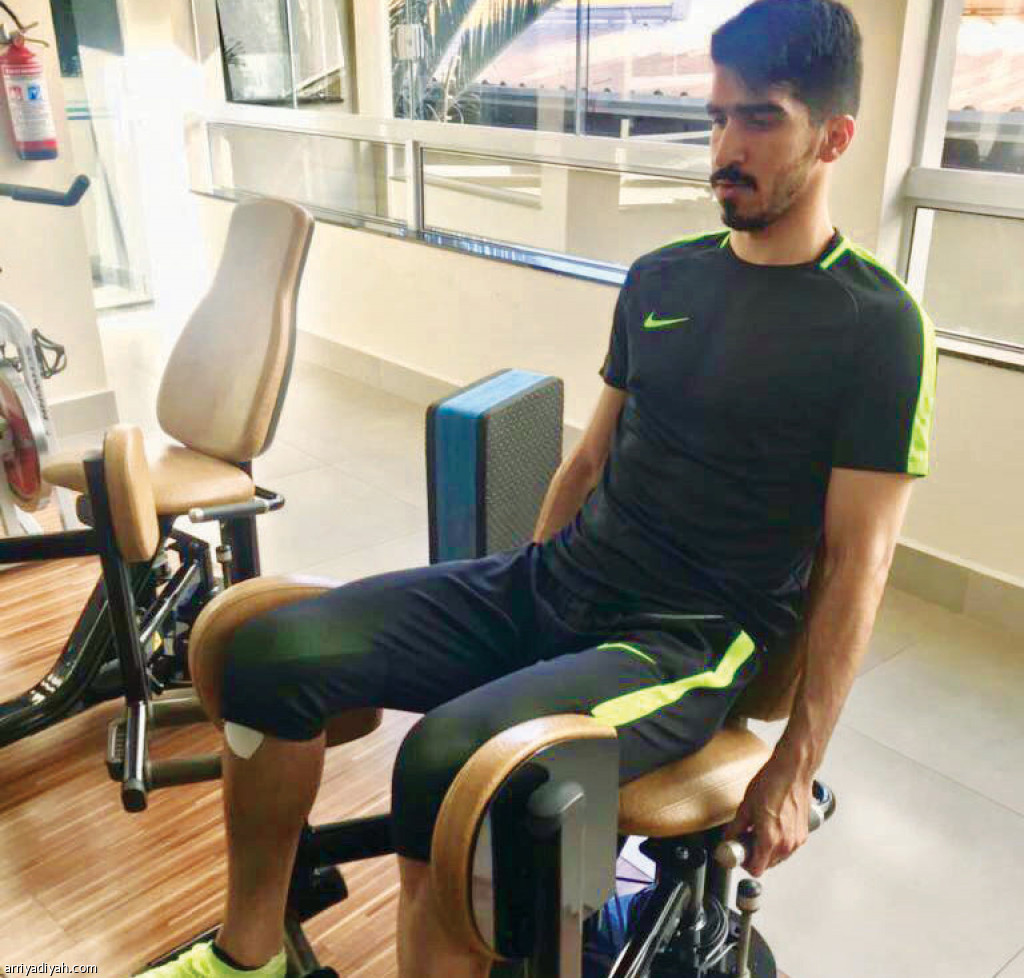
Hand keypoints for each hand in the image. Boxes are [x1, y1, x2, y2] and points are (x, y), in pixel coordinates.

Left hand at [721, 760, 812, 877]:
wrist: (793, 771)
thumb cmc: (772, 783)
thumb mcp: (746, 806)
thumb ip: (736, 827)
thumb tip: (729, 838)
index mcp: (770, 839)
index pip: (756, 869)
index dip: (744, 863)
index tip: (739, 852)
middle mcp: (786, 844)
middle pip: (767, 865)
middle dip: (755, 855)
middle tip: (746, 839)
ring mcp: (797, 840)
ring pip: (778, 857)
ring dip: (767, 850)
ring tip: (759, 830)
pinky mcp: (803, 834)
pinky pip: (788, 847)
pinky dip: (779, 842)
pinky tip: (772, 825)